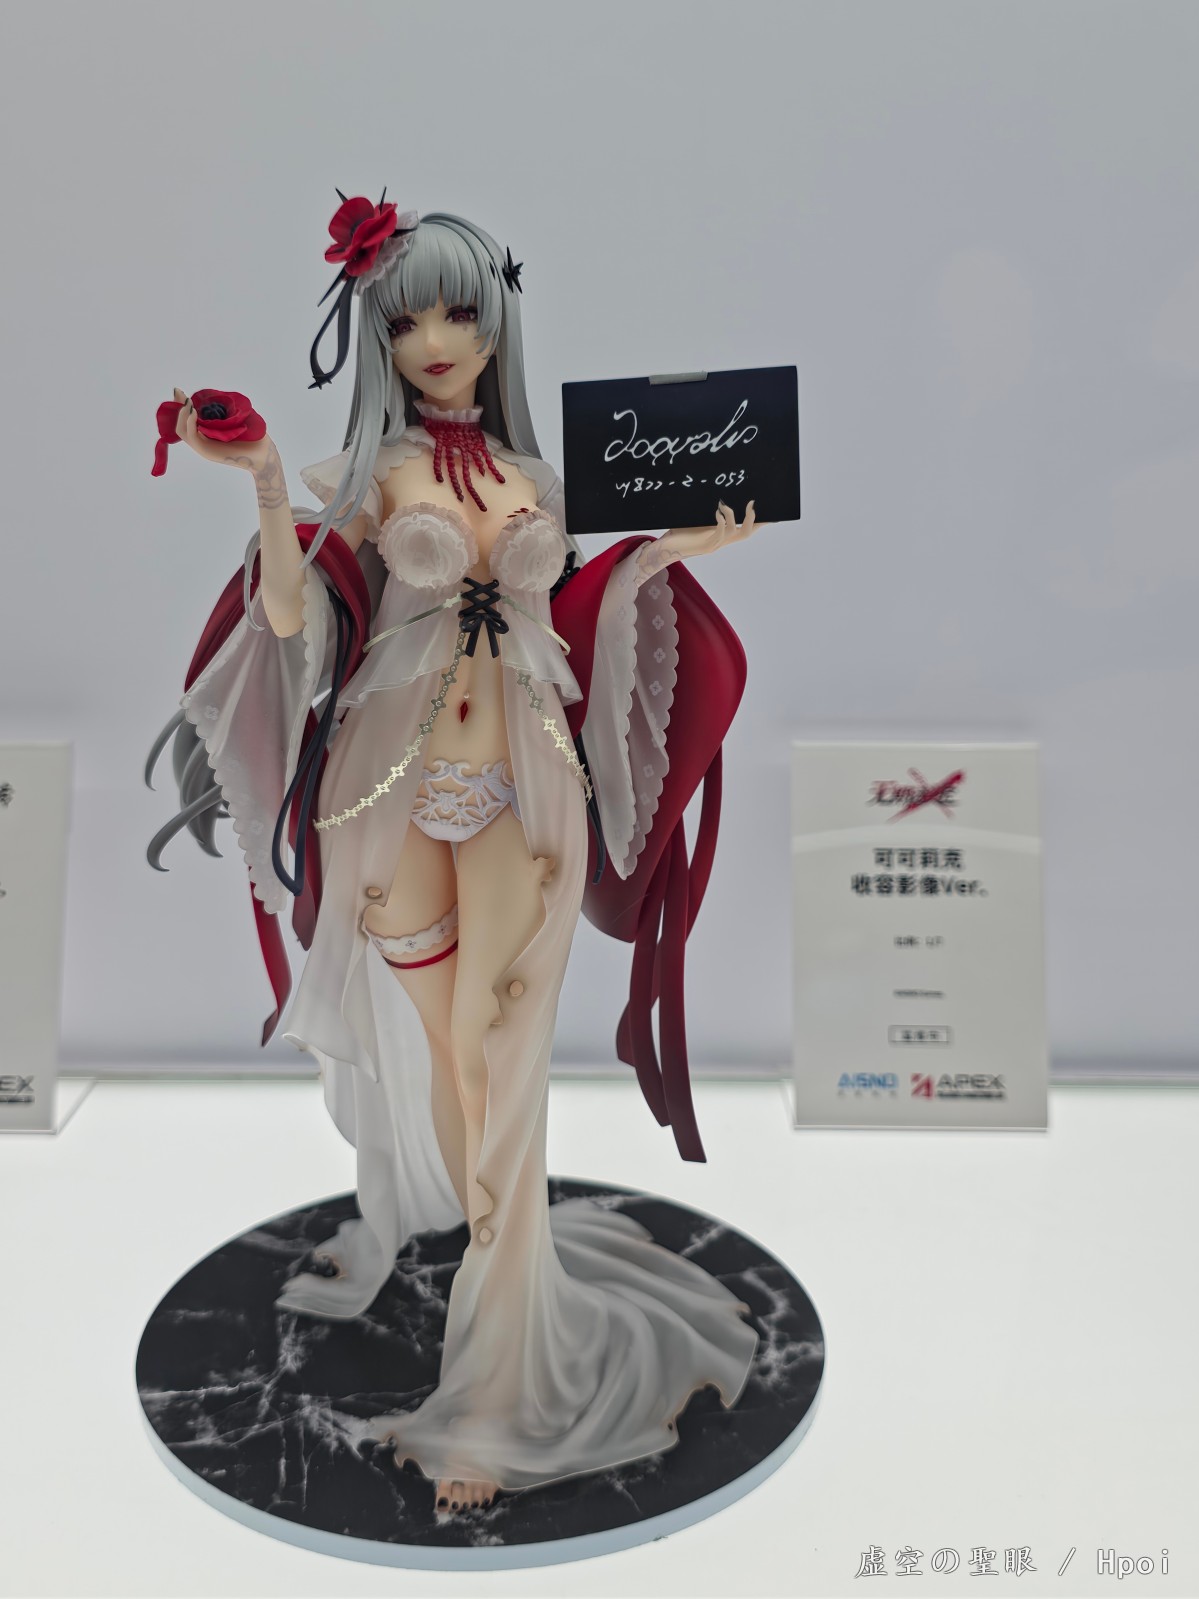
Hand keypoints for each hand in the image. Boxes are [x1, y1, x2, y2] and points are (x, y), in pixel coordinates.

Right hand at [173, 388, 273, 473]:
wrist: (263, 456)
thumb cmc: (254, 437)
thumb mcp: (236, 418)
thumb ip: (224, 408)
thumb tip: (215, 395)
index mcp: (207, 435)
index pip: (186, 421)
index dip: (181, 406)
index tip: (180, 392)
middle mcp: (203, 442)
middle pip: (180, 425)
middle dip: (178, 407)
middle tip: (180, 393)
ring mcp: (204, 447)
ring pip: (182, 430)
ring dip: (183, 414)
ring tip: (189, 403)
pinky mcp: (207, 451)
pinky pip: (192, 436)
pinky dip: (190, 422)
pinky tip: (194, 411)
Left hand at [636, 499, 764, 584]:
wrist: (664, 548)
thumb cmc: (678, 531)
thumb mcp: (696, 517)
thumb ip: (707, 508)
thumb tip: (716, 490)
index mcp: (721, 535)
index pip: (746, 529)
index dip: (760, 522)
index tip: (771, 511)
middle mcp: (721, 541)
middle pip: (747, 534)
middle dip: (753, 519)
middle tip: (752, 503)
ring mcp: (714, 545)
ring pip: (735, 533)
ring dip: (733, 516)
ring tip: (723, 504)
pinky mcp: (705, 546)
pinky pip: (720, 533)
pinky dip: (721, 521)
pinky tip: (716, 512)